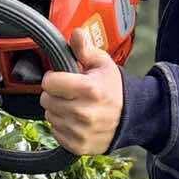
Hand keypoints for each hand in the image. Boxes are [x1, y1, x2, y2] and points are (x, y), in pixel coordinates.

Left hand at [39, 25, 125, 155]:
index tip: (61, 78)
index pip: (49, 82)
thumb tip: (75, 32)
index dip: (53, 78)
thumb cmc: (114, 88)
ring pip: (49, 116)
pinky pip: (55, 132)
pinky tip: (75, 120)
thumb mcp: (103, 64)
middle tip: (69, 93)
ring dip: (57, 110)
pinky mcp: (78, 146)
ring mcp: (80, 131)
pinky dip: (62, 126)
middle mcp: (84, 112)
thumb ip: (85, 49)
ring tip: (74, 106)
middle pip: (46, 100)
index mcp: (89, 89)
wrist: (132, 118)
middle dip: (54, 94)